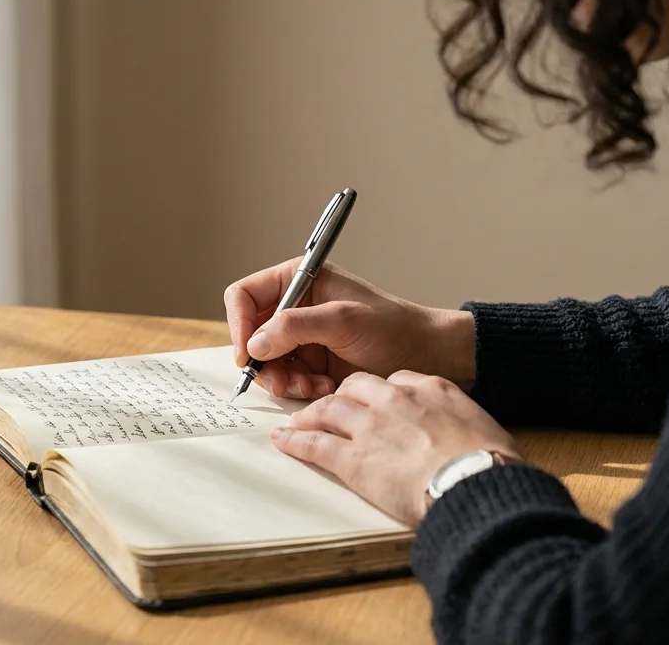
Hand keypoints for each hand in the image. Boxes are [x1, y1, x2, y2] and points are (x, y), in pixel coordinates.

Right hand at [224, 258, 475, 399]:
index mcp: (299, 280)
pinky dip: (300, 389)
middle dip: (266, 361)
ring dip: (285, 379)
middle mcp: (295, 307)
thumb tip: (255, 343)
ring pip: (267, 363)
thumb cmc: (395, 328)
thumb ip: (296, 326)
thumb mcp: (345, 320)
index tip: (248, 354)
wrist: (429, 357)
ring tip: (316, 385)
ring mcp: (302, 338)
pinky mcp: (312, 364)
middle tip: (285, 381)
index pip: (245, 296)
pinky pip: (287, 380)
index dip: (239, 324)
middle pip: (251, 335)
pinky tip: (327, 387)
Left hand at [270, 370, 523, 526]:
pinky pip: (316, 444)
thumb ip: (463, 423)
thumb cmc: (490, 464)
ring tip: (297, 420)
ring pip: (329, 410)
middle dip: (339, 396)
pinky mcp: (354, 459)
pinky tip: (284, 441)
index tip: (376, 400)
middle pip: (355, 387)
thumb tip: (466, 438)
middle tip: (328, 406)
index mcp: (430, 388)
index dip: (380, 391)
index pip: (395, 380)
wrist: (477, 484)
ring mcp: (370, 427)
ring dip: (310, 415)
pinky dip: (296, 441)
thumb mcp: (484, 428)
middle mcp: (395, 399)